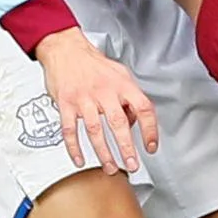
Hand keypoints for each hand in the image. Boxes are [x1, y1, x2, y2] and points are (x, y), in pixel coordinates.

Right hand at [35, 27, 158, 171]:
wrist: (66, 49)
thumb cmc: (93, 64)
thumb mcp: (120, 74)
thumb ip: (129, 97)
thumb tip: (135, 121)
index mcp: (122, 84)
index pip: (143, 108)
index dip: (150, 129)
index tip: (151, 146)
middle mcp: (104, 91)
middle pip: (118, 123)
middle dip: (126, 148)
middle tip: (132, 164)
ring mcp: (84, 98)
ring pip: (95, 130)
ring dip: (103, 153)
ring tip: (110, 167)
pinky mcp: (66, 103)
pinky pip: (70, 130)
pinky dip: (74, 147)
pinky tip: (80, 159)